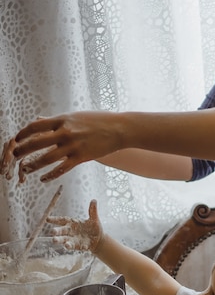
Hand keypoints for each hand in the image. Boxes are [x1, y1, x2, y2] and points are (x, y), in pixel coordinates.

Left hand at [1, 112, 123, 181]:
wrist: (119, 129)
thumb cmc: (99, 121)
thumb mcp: (76, 116)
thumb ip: (58, 120)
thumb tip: (40, 120)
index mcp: (63, 120)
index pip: (36, 126)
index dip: (23, 133)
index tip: (16, 139)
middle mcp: (65, 132)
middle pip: (36, 142)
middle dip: (22, 150)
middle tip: (14, 155)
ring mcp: (73, 146)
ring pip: (46, 158)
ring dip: (33, 165)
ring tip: (25, 169)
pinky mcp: (81, 157)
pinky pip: (62, 169)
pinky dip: (50, 175)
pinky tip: (43, 178)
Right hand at [48, 199, 102, 252]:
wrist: (98, 239)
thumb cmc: (93, 227)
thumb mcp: (94, 218)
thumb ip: (92, 210)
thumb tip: (94, 200)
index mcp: (72, 223)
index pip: (62, 220)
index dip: (55, 219)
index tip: (47, 219)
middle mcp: (71, 232)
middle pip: (62, 231)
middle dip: (57, 232)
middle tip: (52, 232)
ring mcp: (74, 240)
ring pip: (66, 241)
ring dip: (64, 242)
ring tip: (61, 243)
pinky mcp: (80, 246)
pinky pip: (78, 247)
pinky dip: (78, 247)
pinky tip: (79, 247)